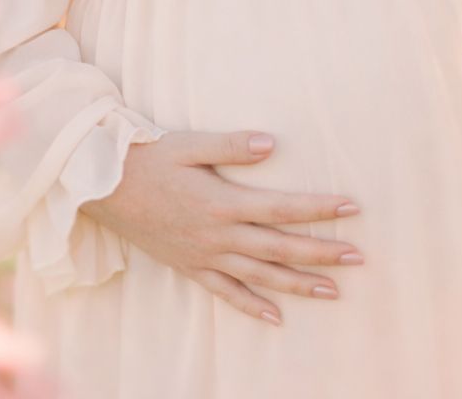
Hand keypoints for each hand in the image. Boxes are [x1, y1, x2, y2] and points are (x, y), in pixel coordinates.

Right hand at [79, 130, 363, 326]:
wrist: (102, 188)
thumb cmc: (148, 158)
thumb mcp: (190, 144)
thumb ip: (232, 145)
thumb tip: (272, 144)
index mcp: (223, 202)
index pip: (282, 208)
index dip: (318, 208)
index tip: (352, 207)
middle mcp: (218, 236)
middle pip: (279, 248)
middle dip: (321, 252)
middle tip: (359, 257)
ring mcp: (204, 256)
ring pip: (260, 276)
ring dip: (298, 283)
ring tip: (333, 289)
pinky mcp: (189, 267)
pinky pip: (226, 293)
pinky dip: (252, 306)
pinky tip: (276, 317)